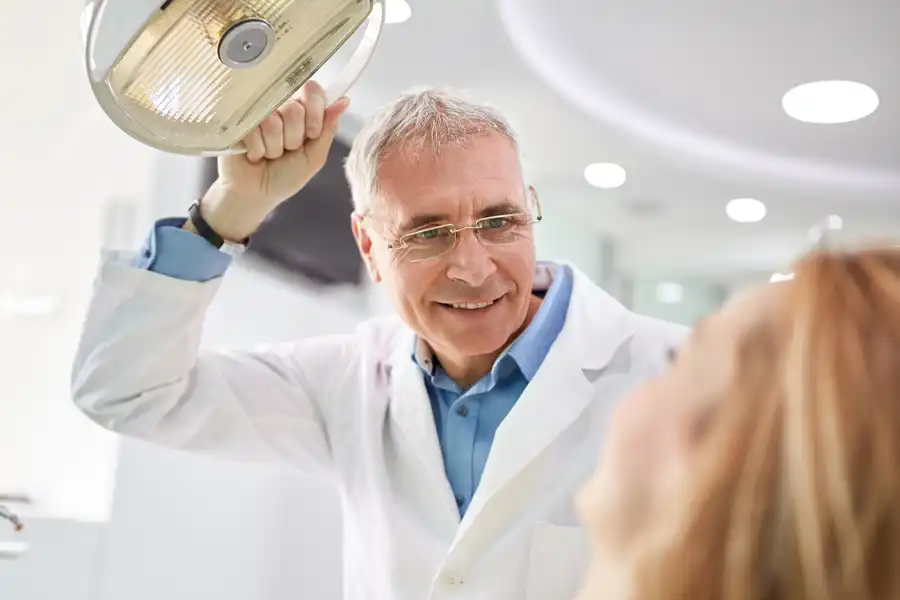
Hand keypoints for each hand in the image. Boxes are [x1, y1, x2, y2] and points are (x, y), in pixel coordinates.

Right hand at [194, 81, 350, 241]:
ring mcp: (258, 111)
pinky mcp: (238, 120)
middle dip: (293, 138)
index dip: (315, 112)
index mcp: (302, 112)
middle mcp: (280, 106)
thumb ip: (327, 130)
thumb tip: (343, 102)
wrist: (257, 193)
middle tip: (286, 151)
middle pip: (294, 109)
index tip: (312, 133)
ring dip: (274, 147)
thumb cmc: (286, 176)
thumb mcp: (314, 157)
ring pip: (273, 121)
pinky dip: (257, 150)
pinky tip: (254, 155)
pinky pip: (253, 129)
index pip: (312, 91)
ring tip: (269, 155)